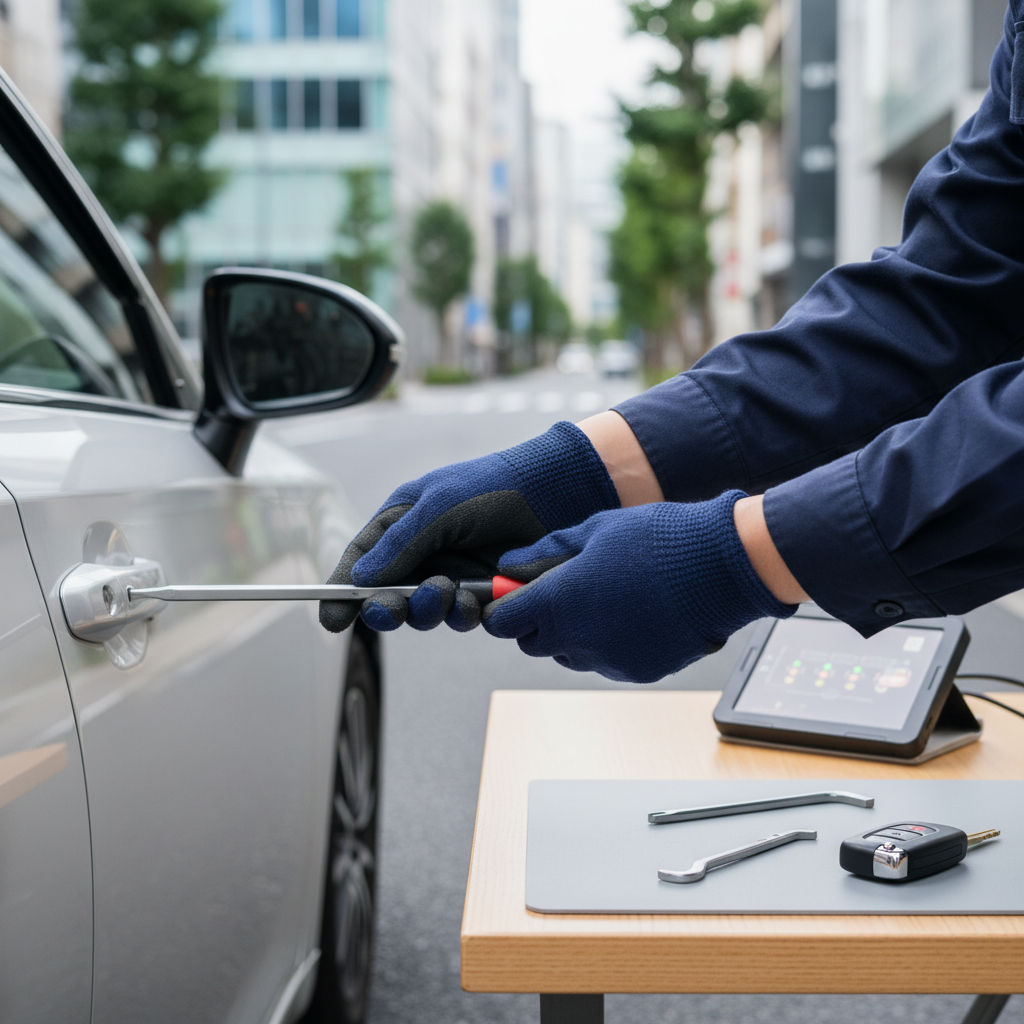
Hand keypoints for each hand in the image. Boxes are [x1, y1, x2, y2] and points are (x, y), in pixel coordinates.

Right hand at [319, 421, 619, 632]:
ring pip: (423, 613)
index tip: (331, 620)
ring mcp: (451, 574)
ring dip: (428, 610)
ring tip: (446, 591)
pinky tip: (474, 599)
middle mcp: (422, 553)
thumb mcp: (438, 506)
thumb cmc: (491, 488)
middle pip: (387, 596)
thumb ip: (400, 544)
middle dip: (388, 608)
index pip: (361, 562)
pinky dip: (462, 613)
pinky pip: (459, 617)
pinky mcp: (480, 592)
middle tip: (395, 608)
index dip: (343, 592)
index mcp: (401, 524)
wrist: (552, 495)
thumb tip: (361, 579)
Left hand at [482, 490, 795, 682]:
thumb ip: (544, 553)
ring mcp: (608, 662)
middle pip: (534, 644)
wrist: (722, 568)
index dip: (505, 606)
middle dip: (538, 621)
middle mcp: (577, 641)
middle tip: (562, 590)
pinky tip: (635, 613)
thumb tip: (510, 565)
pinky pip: (608, 662)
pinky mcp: (639, 672)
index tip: (515, 592)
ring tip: (607, 597)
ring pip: (571, 655)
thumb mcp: (593, 531)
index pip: (503, 623)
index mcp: (557, 603)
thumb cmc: (657, 540)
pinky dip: (611, 644)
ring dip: (575, 634)